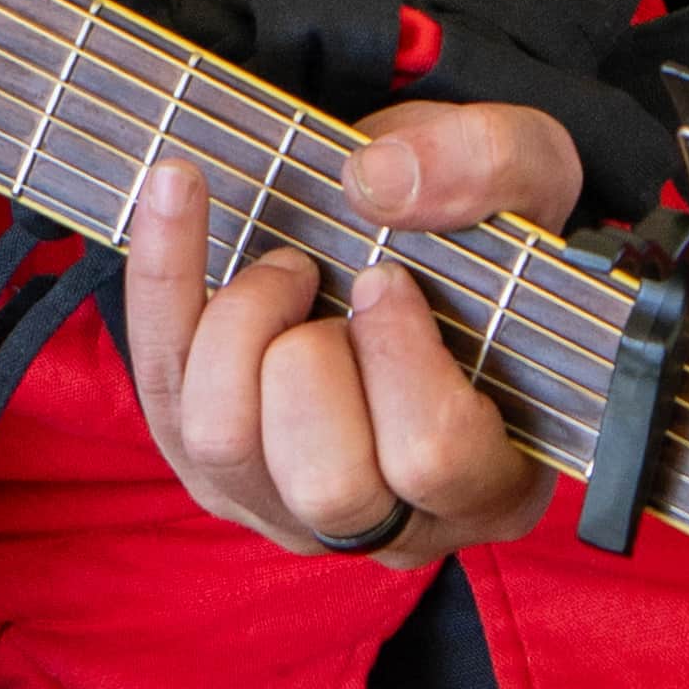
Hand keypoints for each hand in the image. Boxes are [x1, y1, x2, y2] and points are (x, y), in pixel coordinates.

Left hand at [120, 100, 576, 554]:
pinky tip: (175, 190)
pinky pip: (158, 382)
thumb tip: (377, 182)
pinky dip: (163, 275)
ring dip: (243, 325)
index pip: (434, 460)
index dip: (400, 362)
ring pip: (224, 443)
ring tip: (287, 267)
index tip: (385, 278)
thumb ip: (485, 167)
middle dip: (313, 355)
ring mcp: (284, 502)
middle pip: (324, 479)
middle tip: (335, 277)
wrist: (413, 240)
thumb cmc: (485, 236)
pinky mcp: (205, 460)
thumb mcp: (529, 176)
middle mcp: (384, 521)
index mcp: (488, 481)